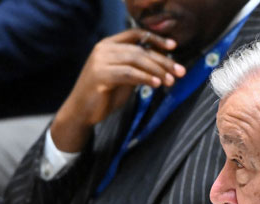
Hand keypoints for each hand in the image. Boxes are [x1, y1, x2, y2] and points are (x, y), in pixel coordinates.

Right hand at [50, 29, 184, 152]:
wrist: (80, 112)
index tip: (173, 46)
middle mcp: (103, 49)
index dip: (156, 38)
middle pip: (139, 49)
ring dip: (157, 70)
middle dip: (163, 60)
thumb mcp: (123, 77)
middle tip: (180, 71)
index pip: (135, 34)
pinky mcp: (99, 75)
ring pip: (136, 60)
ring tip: (171, 80)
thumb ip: (137, 67)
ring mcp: (100, 61)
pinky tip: (157, 84)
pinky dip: (144, 78)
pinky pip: (128, 73)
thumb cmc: (103, 96)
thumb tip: (163, 63)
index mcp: (108, 45)